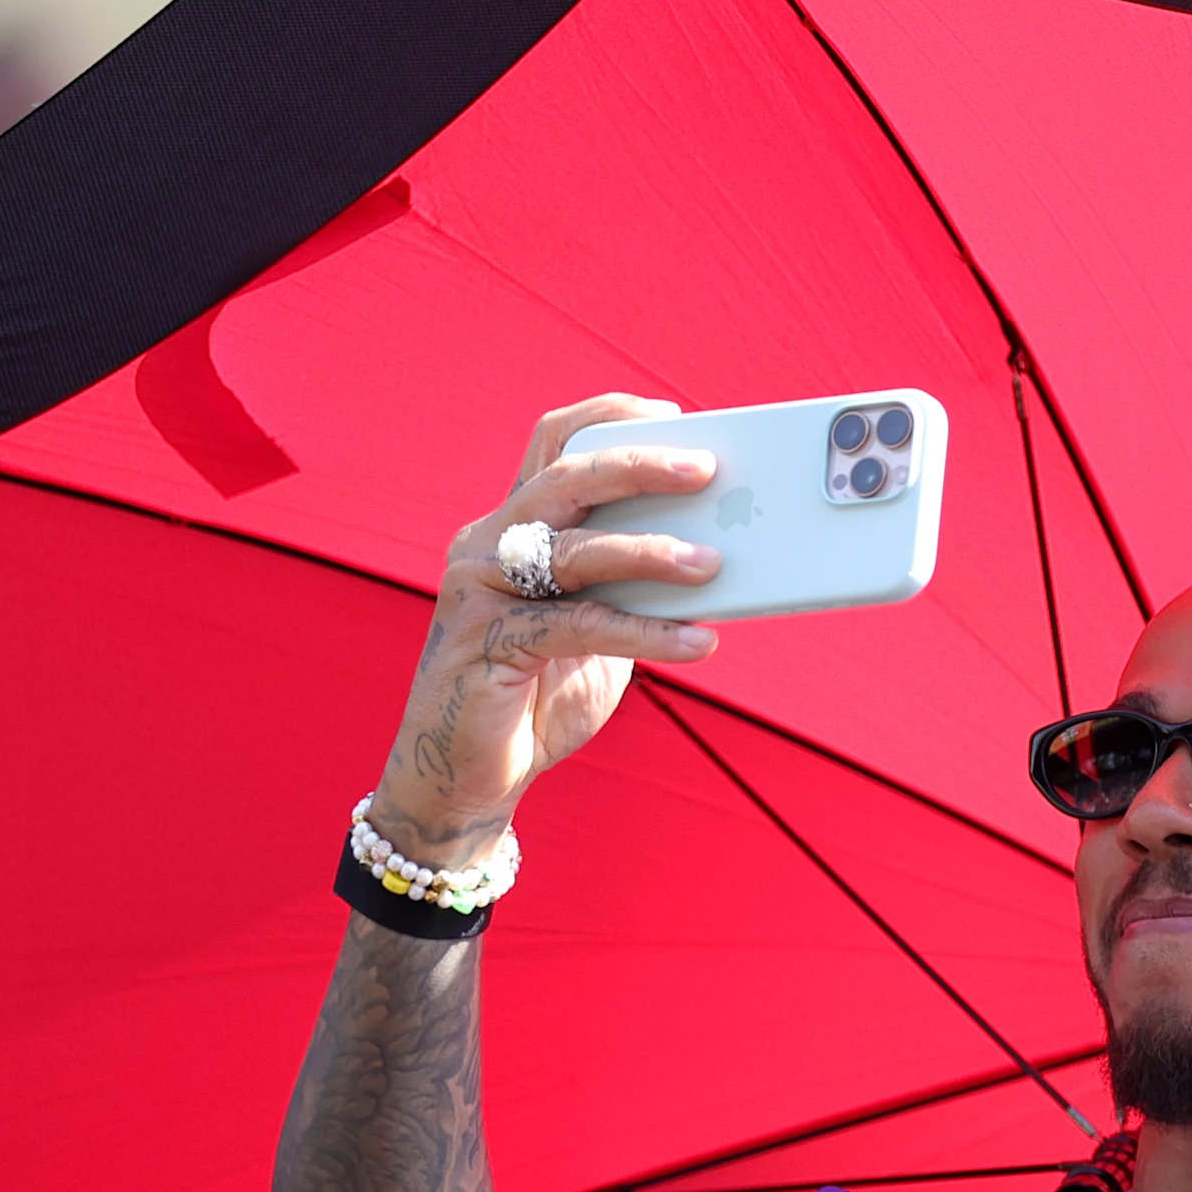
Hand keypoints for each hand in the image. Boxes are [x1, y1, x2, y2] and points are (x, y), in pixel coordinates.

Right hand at [367, 393, 723, 861]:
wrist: (469, 781)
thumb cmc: (539, 695)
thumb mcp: (598, 628)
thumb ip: (635, 586)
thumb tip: (721, 554)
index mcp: (512, 526)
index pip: (554, 443)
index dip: (609, 415)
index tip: (674, 411)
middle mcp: (487, 545)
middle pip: (564, 477)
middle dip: (638, 465)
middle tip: (707, 469)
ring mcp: (480, 593)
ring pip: (571, 548)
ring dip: (648, 551)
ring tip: (711, 564)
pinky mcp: (486, 647)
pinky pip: (578, 626)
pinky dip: (645, 633)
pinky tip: (699, 643)